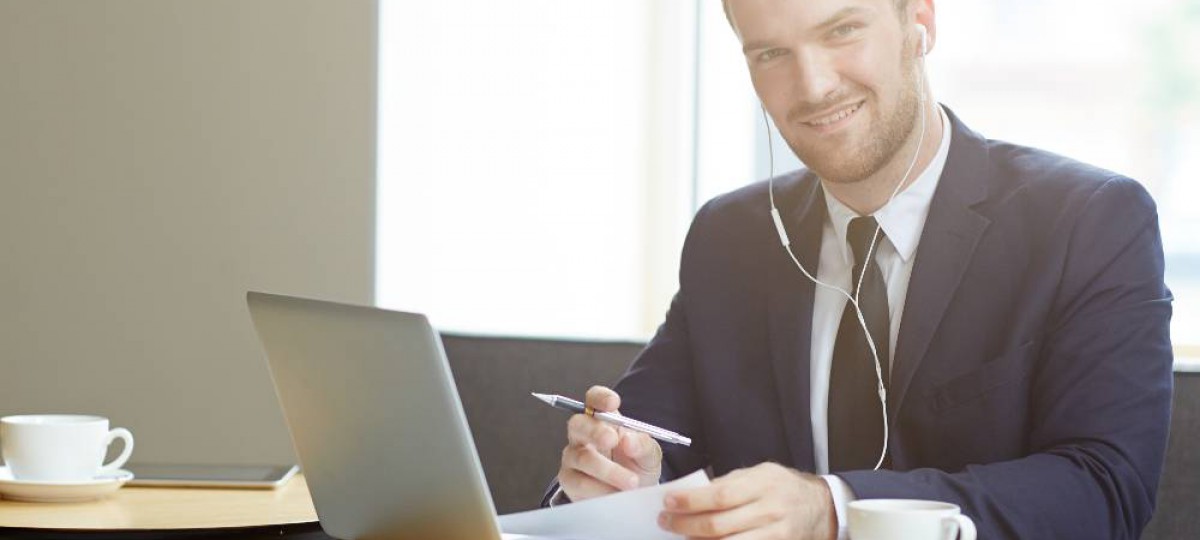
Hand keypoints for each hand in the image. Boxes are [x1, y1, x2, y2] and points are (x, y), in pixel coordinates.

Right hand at [557, 385, 662, 500]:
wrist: (632, 498)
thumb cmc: (638, 468)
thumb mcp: (649, 455)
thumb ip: (643, 445)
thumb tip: (629, 440)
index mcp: (604, 420)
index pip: (594, 399)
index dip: (600, 398)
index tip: (613, 403)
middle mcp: (583, 435)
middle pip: (578, 424)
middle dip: (595, 431)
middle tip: (613, 440)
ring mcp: (573, 457)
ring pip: (581, 458)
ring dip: (608, 470)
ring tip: (631, 482)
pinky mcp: (570, 481)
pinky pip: (580, 483)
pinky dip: (601, 490)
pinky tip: (616, 495)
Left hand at [658, 462, 835, 539]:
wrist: (819, 508)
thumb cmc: (782, 488)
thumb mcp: (759, 473)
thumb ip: (728, 483)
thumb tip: (692, 493)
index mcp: (763, 484)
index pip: (720, 495)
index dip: (690, 501)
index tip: (668, 502)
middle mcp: (770, 510)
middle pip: (719, 525)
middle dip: (686, 525)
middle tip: (666, 521)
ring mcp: (775, 535)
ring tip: (682, 536)